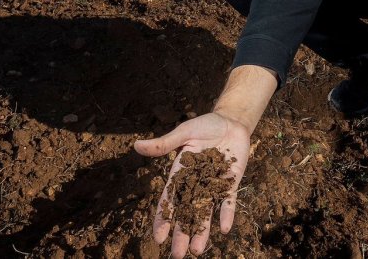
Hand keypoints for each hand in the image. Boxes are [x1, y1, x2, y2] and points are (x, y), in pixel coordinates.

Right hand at [134, 112, 251, 257]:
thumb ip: (164, 144)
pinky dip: (226, 213)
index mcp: (181, 173)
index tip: (158, 238)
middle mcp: (196, 183)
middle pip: (187, 212)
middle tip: (178, 255)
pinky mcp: (231, 182)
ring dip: (202, 230)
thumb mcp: (183, 132)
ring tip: (198, 251)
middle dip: (182, 233)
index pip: (169, 200)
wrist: (231, 121)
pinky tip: (224, 229)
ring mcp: (214, 184)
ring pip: (206, 211)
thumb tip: (136, 145)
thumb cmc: (204, 125)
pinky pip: (228, 201)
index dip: (163, 218)